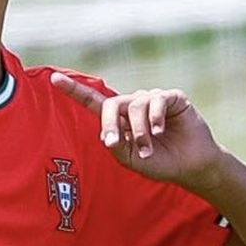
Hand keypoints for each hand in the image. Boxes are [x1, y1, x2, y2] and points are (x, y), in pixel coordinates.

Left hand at [51, 72, 223, 189]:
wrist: (191, 166)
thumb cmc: (159, 163)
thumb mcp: (131, 160)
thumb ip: (116, 147)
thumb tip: (107, 134)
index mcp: (119, 119)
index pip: (93, 101)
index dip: (74, 90)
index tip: (54, 79)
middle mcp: (134, 105)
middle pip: (112, 104)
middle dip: (110, 124)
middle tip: (115, 142)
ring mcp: (153, 99)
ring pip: (135, 106)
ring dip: (140, 131)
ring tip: (148, 148)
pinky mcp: (172, 97)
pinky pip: (157, 100)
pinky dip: (154, 118)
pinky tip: (159, 131)